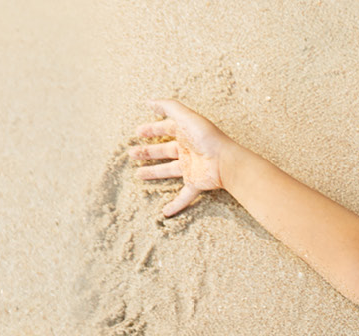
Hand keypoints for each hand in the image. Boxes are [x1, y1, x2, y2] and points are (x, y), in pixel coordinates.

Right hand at [128, 100, 243, 216]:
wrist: (226, 162)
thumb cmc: (207, 138)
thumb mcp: (187, 117)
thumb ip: (168, 107)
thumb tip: (149, 101)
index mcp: (186, 134)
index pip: (165, 130)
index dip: (151, 130)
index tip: (137, 132)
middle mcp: (188, 150)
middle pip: (164, 151)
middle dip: (148, 152)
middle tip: (132, 154)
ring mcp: (191, 168)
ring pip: (169, 171)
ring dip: (154, 173)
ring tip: (138, 175)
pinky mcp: (195, 183)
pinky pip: (184, 196)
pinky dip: (175, 205)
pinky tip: (165, 212)